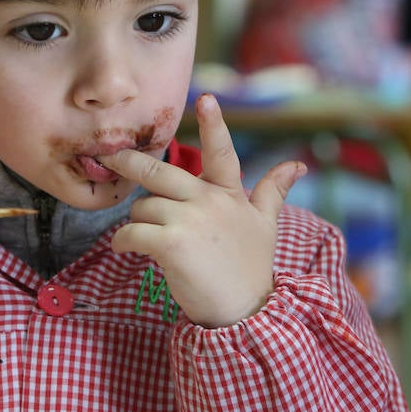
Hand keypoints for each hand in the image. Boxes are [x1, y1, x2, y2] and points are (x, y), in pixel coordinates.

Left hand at [98, 94, 305, 327]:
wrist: (245, 313)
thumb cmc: (250, 268)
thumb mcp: (265, 225)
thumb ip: (274, 191)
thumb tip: (299, 165)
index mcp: (229, 194)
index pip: (222, 153)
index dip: (214, 124)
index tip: (205, 98)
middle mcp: (209, 201)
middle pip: (160, 172)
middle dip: (131, 162)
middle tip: (111, 157)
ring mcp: (189, 221)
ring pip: (142, 207)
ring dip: (137, 222)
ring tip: (149, 240)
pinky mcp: (170, 244)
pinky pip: (131, 233)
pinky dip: (123, 242)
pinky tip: (128, 250)